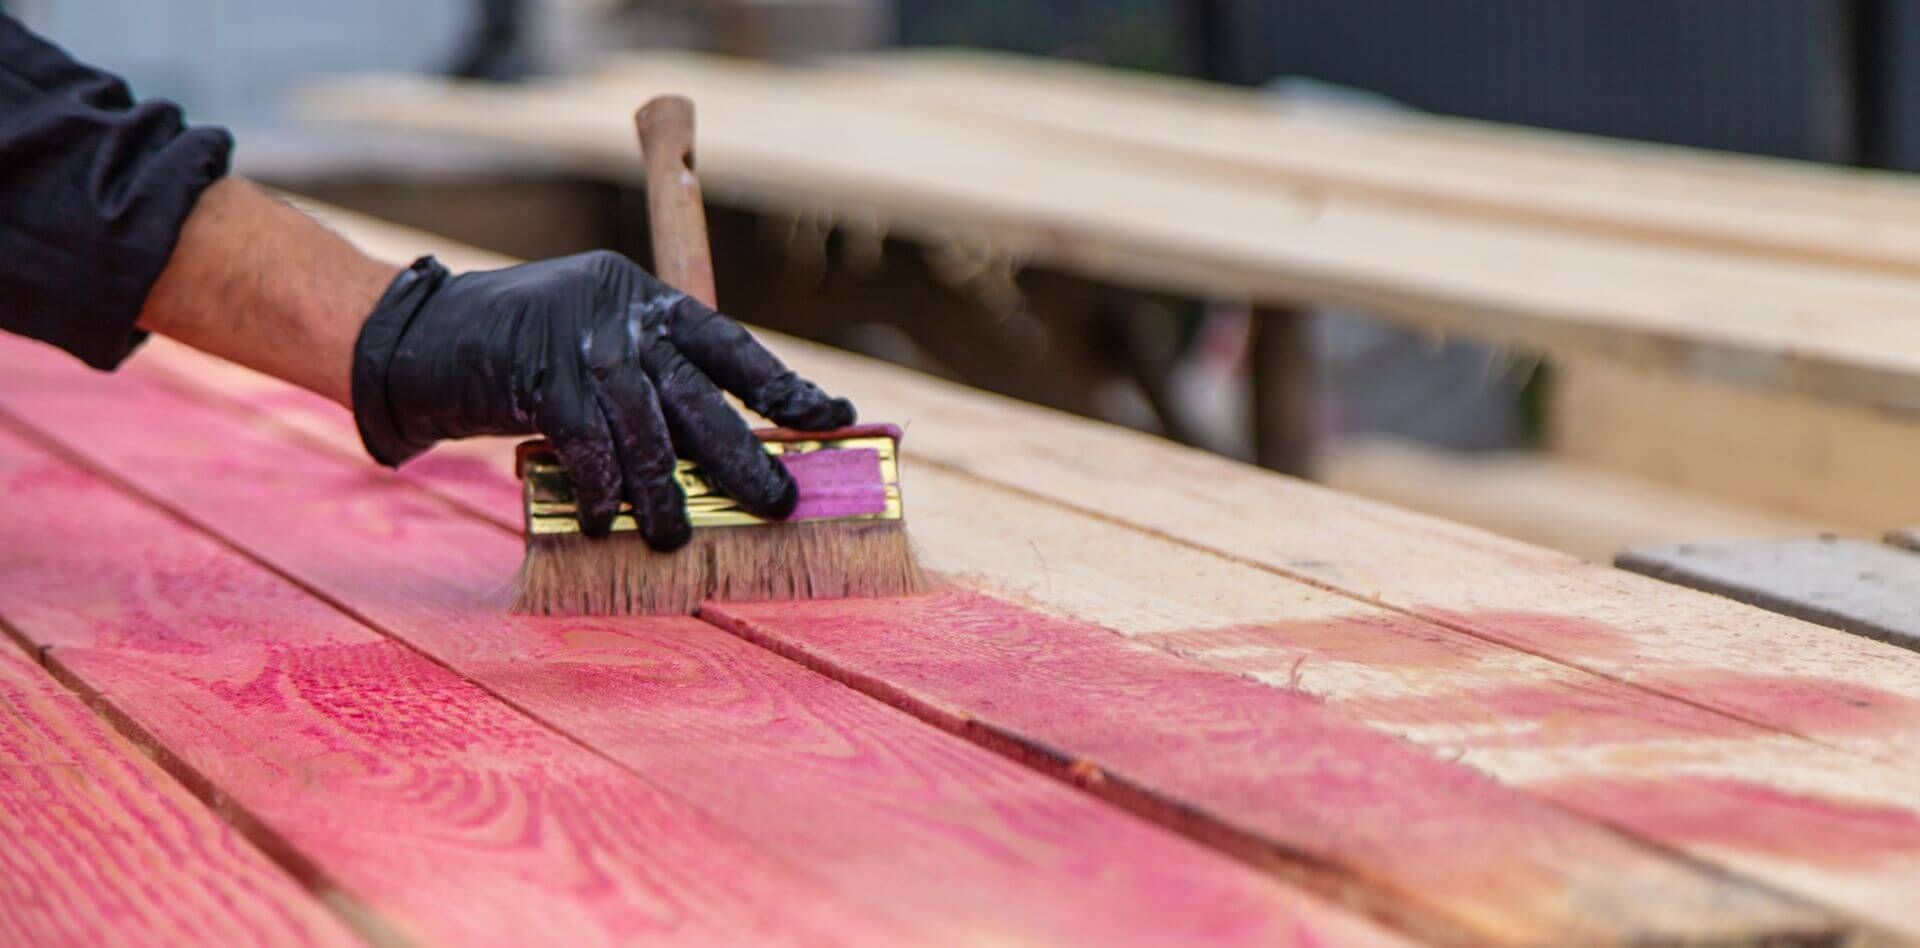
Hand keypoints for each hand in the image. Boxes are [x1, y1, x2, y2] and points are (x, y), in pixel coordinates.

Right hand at [351, 252, 854, 548]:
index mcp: (648, 300)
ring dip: (666, 492)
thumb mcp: (595, 348)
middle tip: (778, 503)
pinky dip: (602, 488)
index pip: (734, 346)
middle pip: (701, 394)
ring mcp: (581, 341)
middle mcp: (624, 313)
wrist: (417, 337)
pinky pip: (589, 445)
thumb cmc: (518, 354)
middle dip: (743, 457)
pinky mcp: (538, 375)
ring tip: (674, 536)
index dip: (786, 386)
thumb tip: (717, 454)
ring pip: (647, 429)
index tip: (834, 419)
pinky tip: (607, 520)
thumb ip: (649, 384)